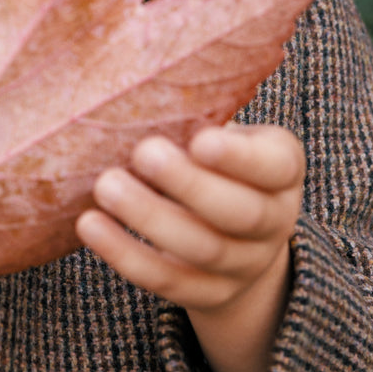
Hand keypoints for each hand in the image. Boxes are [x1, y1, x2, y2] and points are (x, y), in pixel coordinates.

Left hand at [76, 123, 304, 371]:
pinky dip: (126, 254)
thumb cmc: (215, 163)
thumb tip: (134, 77)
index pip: (274, 166)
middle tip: (141, 152)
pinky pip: (168, 281)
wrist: (237, 239)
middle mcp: (274, 221)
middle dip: (189, 185)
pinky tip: (90, 225)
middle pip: (239, 212)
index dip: (239, 158)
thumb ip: (197, 115)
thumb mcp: (222, 133)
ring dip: (150, 218)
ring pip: (202, 249)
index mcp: (282, 170)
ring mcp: (244, 264)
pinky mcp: (208, 294)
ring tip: (105, 186)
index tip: (200, 139)